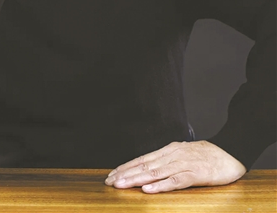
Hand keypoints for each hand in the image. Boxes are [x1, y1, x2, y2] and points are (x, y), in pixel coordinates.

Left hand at [105, 140, 245, 192]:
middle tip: (110, 181)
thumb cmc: (207, 156)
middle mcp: (173, 155)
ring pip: (155, 172)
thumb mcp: (183, 154)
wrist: (231, 152)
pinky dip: (160, 186)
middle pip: (145, 165)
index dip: (126, 167)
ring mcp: (183, 164)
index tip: (112, 174)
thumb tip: (150, 168)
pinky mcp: (195, 174)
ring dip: (136, 179)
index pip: (142, 158)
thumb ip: (168, 160)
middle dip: (126, 173)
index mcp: (169, 150)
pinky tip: (148, 190)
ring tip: (121, 184)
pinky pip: (175, 181)